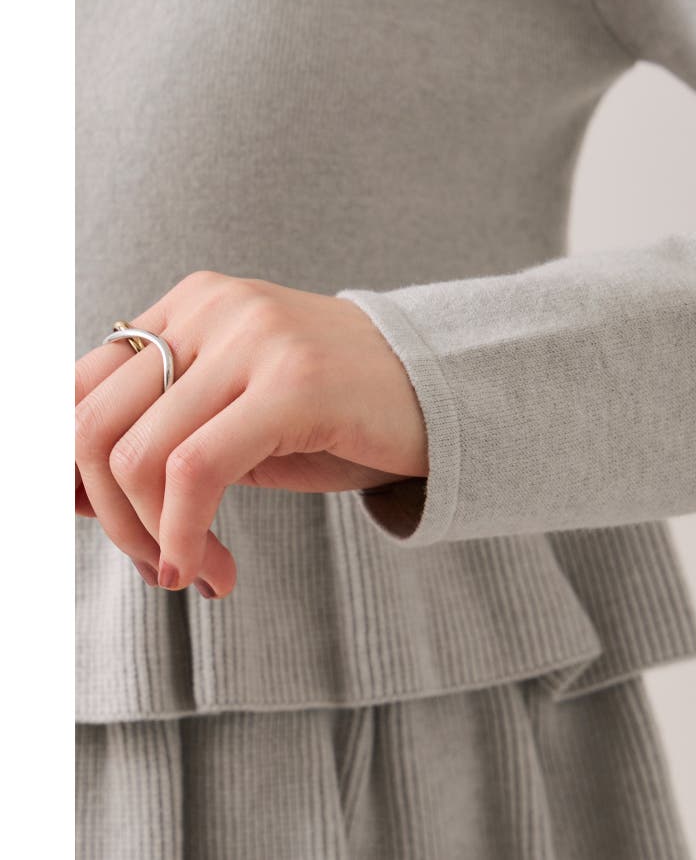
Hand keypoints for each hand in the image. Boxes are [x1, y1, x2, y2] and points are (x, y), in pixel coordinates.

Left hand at [75, 271, 427, 597]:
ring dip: (153, 539)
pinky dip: (186, 535)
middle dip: (112, 520)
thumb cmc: (338, 416)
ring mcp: (255, 338)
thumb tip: (69, 495)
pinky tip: (216, 571)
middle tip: (157, 567)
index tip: (112, 531)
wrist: (443, 396)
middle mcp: (214, 308)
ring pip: (138, 455)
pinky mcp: (293, 382)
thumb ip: (161, 438)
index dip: (70, 475)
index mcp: (191, 306)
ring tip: (194, 572)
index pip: (78, 390)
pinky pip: (196, 470)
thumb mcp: (236, 421)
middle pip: (94, 426)